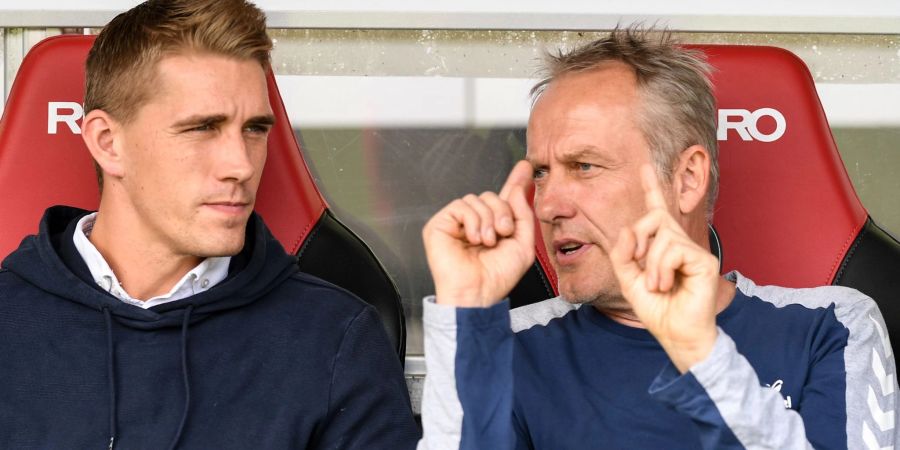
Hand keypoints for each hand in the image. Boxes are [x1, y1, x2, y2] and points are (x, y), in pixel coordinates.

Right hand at [423, 160, 534, 306]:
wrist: (478, 292)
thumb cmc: (497, 277)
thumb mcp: (523, 245)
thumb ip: (524, 214)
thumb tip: (519, 188)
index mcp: (494, 227)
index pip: (504, 198)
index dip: (514, 181)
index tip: (525, 167)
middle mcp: (475, 223)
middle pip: (491, 196)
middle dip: (502, 212)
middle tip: (503, 233)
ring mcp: (456, 223)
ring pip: (477, 199)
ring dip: (487, 220)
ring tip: (487, 242)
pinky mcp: (440, 224)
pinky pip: (461, 206)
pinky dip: (472, 221)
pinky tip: (473, 238)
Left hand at [608, 165, 719, 372]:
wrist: (676, 335)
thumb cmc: (657, 309)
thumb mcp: (629, 280)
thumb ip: (623, 254)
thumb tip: (629, 229)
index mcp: (663, 247)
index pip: (657, 211)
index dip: (651, 188)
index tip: (645, 166)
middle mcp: (681, 243)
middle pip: (655, 217)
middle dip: (640, 240)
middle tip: (641, 268)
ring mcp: (694, 250)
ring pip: (663, 236)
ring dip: (651, 264)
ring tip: (657, 285)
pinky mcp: (704, 260)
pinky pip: (673, 249)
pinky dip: (662, 268)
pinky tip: (666, 284)